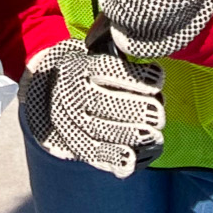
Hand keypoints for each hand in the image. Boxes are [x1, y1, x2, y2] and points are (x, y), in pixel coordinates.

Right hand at [18, 36, 164, 177]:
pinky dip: (117, 160)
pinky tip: (136, 159)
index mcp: (77, 67)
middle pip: (100, 103)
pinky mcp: (75, 146)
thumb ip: (122, 52)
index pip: (106, 69)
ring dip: (130, 137)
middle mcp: (69, 95)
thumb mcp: (99, 54)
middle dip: (133, 110)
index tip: (158, 79)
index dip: (133, 76)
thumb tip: (152, 54)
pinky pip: (95, 156)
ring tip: (156, 137)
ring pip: (98, 133)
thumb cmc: (91, 72)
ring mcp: (69, 123)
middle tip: (158, 115)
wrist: (53, 95)